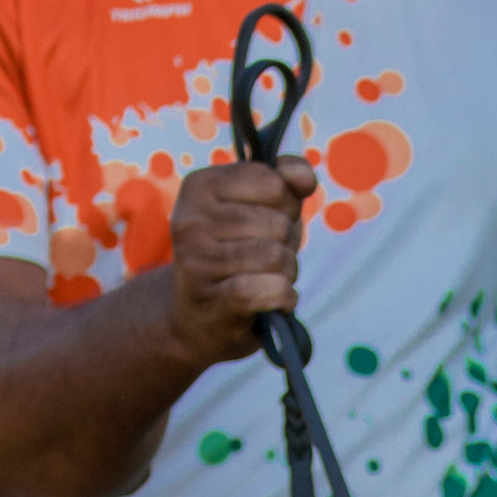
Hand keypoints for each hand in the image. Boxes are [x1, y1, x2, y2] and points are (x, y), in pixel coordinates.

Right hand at [164, 156, 314, 365]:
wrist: (198, 318)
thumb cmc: (237, 253)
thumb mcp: (260, 206)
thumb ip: (285, 179)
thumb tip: (305, 178)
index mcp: (200, 185)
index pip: (273, 182)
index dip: (285, 205)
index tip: (262, 222)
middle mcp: (190, 220)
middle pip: (278, 223)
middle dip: (286, 244)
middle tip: (262, 258)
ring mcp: (197, 262)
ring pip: (277, 256)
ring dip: (286, 273)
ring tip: (264, 279)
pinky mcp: (213, 301)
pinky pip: (272, 289)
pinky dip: (285, 297)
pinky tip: (272, 301)